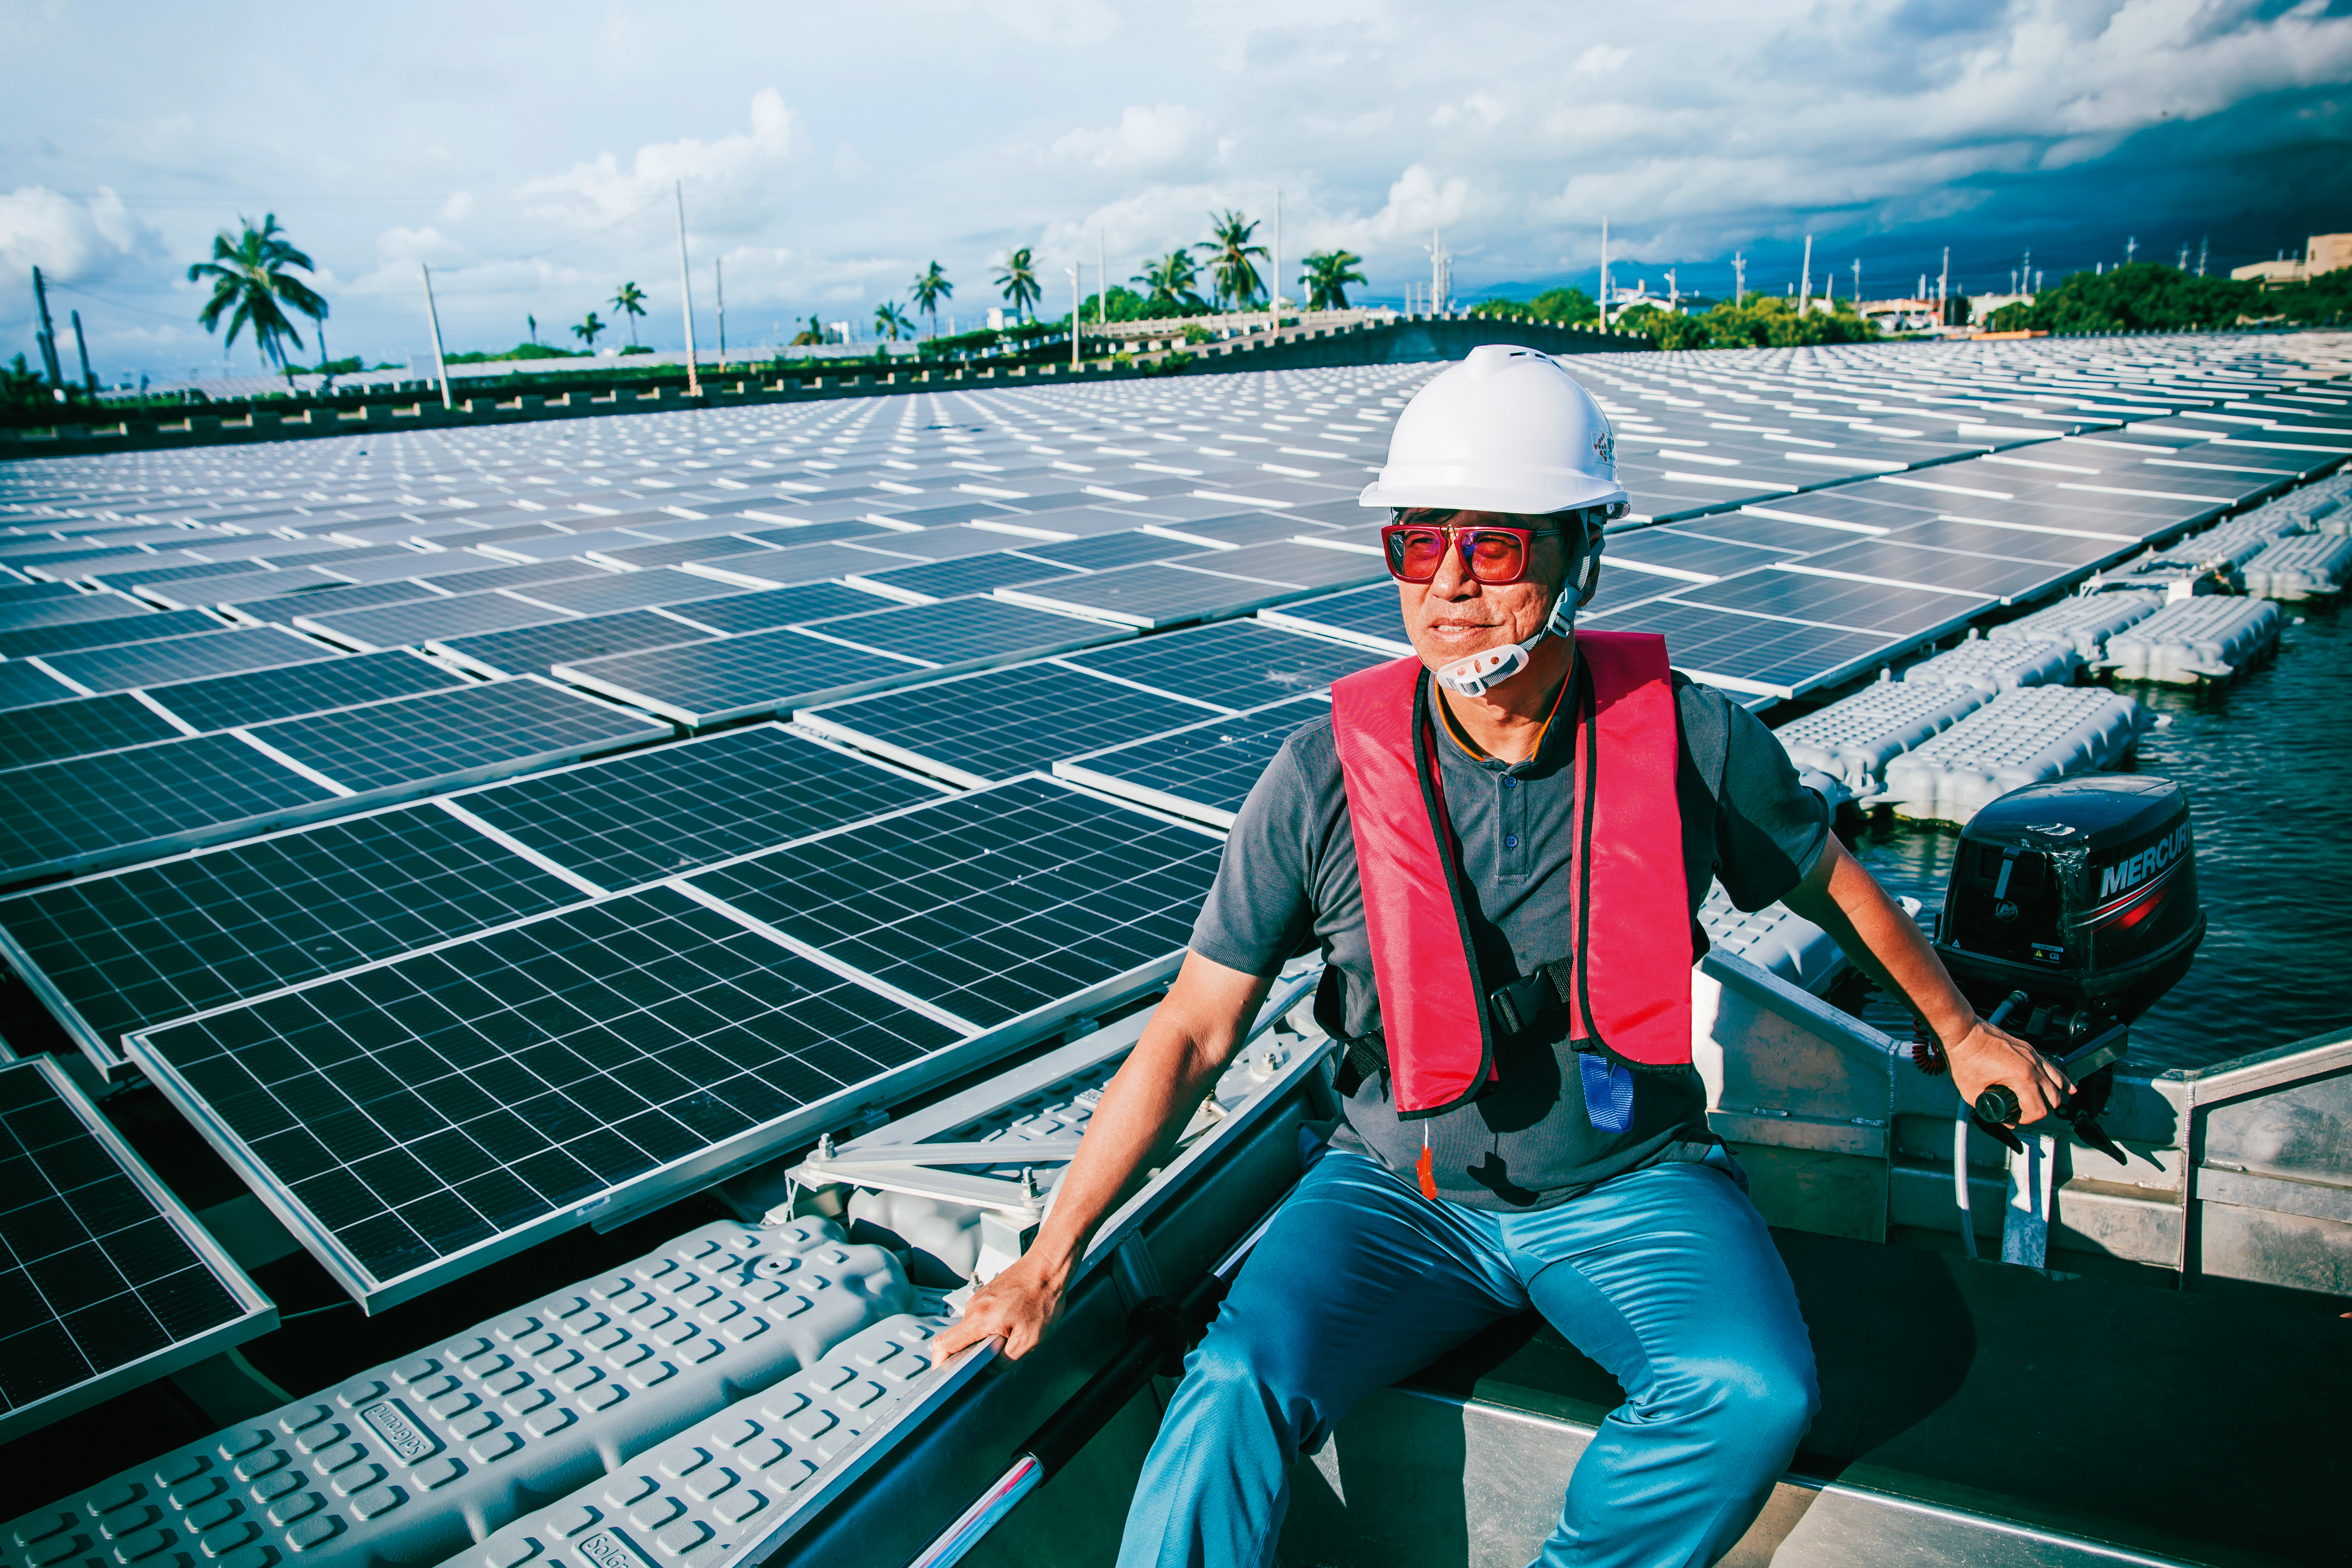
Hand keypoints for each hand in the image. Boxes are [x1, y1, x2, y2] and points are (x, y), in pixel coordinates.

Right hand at [935, 1250, 1068, 1361]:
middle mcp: (975, 1306)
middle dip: (973, 1351)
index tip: (943, 1373)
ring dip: (986, 1337)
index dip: (939, 1362)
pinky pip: (982, 1316)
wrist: (1048, 1266)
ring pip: (973, 1327)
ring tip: (1011, 1334)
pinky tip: (1013, 1323)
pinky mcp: (988, 1293)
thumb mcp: (1029, 1340)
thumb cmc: (1042, 1297)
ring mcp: (980, 1298)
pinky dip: (992, 1325)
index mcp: (979, 1319)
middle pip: (959, 1337)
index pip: (945, 1343)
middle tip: (996, 1354)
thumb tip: (992, 1367)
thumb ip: (1006, 1360)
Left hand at [1946, 1018, 2072, 1125]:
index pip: (2038, 1110)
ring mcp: (2033, 1056)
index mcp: (2022, 1078)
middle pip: (2053, 1099)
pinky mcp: (2030, 1050)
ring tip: (2043, 1105)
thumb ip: (1988, 1109)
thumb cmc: (1965, 1057)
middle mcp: (2033, 1066)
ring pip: (2057, 1083)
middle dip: (2040, 1110)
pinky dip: (2061, 1080)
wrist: (1963, 1032)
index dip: (2026, 1120)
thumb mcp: (1972, 1093)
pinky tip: (2068, 1088)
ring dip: (2052, 1097)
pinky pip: (2052, 1067)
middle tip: (2022, 1113)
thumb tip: (2001, 1118)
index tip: (2013, 1119)